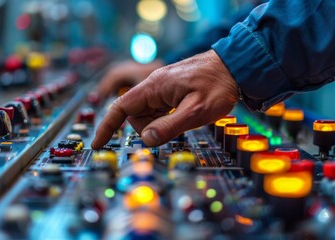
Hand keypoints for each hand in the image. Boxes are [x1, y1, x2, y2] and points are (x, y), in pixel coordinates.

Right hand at [91, 50, 238, 148]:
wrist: (236, 66)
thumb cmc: (218, 85)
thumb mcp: (196, 111)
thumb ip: (169, 127)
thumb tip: (146, 139)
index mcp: (154, 87)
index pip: (121, 107)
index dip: (107, 126)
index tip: (98, 143)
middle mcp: (154, 85)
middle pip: (136, 114)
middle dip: (149, 127)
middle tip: (176, 124)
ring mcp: (162, 87)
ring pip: (148, 113)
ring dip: (161, 122)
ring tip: (186, 116)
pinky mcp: (170, 90)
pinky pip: (159, 108)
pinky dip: (167, 117)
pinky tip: (184, 112)